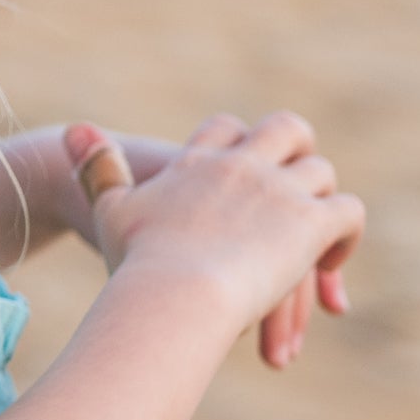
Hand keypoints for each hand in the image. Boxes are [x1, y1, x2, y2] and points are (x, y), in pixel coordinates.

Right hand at [62, 110, 363, 363]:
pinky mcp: (311, 222)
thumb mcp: (108, 209)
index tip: (239, 165)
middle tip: (297, 185)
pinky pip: (348, 212)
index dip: (235, 143)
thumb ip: (97, 169)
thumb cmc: (136, 261)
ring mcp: (280, 190)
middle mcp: (243, 165)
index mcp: (197, 163)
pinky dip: (347, 236)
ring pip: (321, 171)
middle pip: (285, 129)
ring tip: (318, 240)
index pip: (224, 129)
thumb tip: (70, 130)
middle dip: (296, 149)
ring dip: (322, 199)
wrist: (175, 291)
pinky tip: (331, 267)